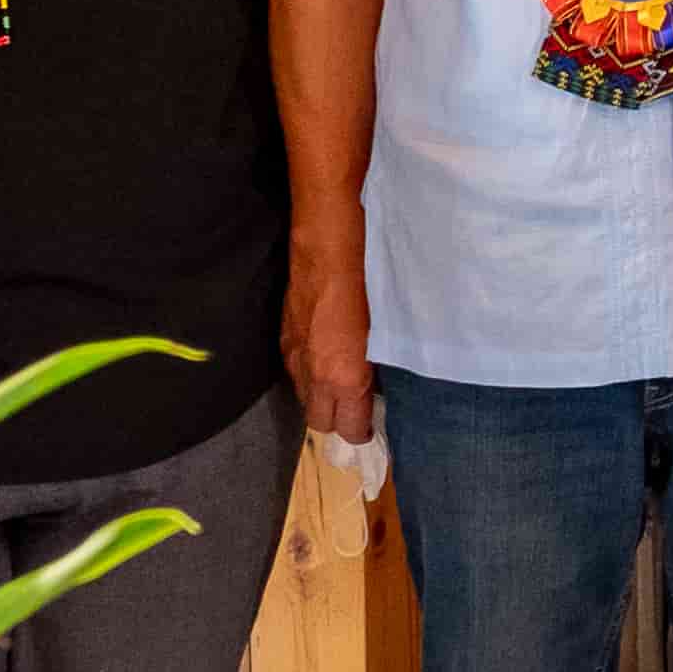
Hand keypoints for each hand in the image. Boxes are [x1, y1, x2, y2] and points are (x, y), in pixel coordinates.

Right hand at [284, 227, 378, 446]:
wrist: (327, 239)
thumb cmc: (371, 276)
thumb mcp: (389, 324)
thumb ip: (383, 360)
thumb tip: (385, 379)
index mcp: (344, 376)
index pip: (349, 427)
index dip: (362, 432)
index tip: (374, 427)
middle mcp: (314, 373)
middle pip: (320, 422)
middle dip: (338, 422)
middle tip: (360, 407)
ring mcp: (295, 355)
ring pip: (304, 397)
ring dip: (322, 398)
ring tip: (344, 385)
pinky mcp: (284, 335)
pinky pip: (295, 371)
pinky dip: (309, 374)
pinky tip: (326, 357)